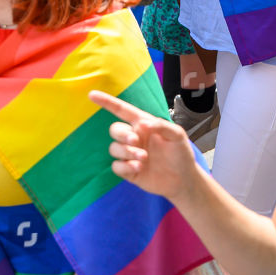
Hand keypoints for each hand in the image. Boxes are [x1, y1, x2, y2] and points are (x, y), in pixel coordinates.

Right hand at [89, 89, 201, 203]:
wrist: (183, 179)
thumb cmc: (180, 153)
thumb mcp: (177, 135)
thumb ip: (162, 126)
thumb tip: (143, 124)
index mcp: (143, 125)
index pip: (122, 110)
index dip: (107, 102)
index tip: (92, 95)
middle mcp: (134, 138)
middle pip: (115, 129)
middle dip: (122, 134)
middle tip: (135, 141)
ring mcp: (130, 155)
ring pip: (114, 148)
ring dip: (126, 152)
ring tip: (143, 158)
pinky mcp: (128, 171)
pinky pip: (116, 166)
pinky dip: (124, 166)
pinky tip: (138, 168)